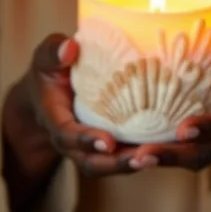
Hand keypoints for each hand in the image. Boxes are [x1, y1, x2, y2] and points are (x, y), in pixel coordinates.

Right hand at [2, 34, 145, 187]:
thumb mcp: (46, 57)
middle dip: (115, 164)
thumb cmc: (49, 70)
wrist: (48, 91)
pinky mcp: (107, 142)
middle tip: (141, 159)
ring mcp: (89, 145)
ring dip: (132, 164)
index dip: (86, 140)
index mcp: (55, 119)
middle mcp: (71, 141)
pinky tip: (164, 147)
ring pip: (109, 164)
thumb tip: (69, 47)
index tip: (108, 141)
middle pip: (91, 161)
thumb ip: (53, 51)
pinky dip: (140, 153)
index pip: (67, 135)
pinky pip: (121, 154)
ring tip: (157, 158)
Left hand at [128, 41, 210, 171]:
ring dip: (167, 161)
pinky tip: (142, 151)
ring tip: (132, 160)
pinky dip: (170, 156)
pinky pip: (196, 154)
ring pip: (199, 158)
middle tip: (139, 157)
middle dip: (174, 156)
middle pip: (209, 152)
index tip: (183, 129)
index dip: (210, 126)